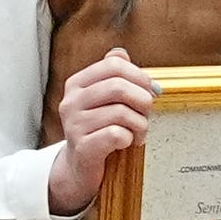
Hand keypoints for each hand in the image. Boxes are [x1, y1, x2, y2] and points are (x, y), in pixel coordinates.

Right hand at [45, 48, 158, 212]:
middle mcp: (71, 102)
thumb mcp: (102, 99)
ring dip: (140, 123)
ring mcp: (74, 125)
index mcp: (77, 84)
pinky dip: (130, 139)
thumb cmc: (97, 130)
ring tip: (139, 131)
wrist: (79, 166)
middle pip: (118, 86)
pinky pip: (118, 135)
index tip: (149, 89)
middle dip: (142, 100)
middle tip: (147, 112)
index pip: (114, 65)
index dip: (139, 75)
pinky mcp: (83, 147)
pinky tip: (127, 142)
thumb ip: (112, 75)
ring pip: (122, 112)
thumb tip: (122, 53)